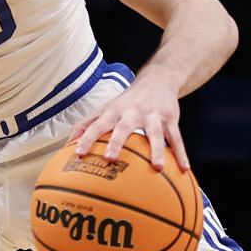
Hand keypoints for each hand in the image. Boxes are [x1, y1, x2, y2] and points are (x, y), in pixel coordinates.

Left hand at [72, 77, 187, 171]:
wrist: (158, 80)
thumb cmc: (126, 101)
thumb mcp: (105, 108)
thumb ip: (86, 125)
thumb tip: (66, 145)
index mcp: (114, 112)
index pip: (97, 125)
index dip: (87, 138)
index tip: (79, 154)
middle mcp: (132, 113)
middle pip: (123, 128)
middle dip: (116, 142)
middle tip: (110, 159)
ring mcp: (153, 116)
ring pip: (154, 134)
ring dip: (156, 150)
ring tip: (157, 168)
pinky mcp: (170, 120)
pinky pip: (176, 139)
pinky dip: (181, 154)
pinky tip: (184, 170)